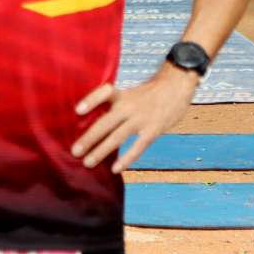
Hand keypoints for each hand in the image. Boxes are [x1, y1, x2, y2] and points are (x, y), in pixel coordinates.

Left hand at [71, 66, 199, 173]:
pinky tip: (116, 168)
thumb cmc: (153, 92)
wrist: (178, 85)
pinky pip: (137, 146)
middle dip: (89, 138)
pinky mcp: (153, 129)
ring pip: (117, 137)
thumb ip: (118, 105)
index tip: (77, 110)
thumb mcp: (133, 93)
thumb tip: (97, 124)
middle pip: (105, 123)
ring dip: (101, 150)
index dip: (90, 101)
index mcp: (123, 95)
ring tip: (88, 162)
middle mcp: (129, 106)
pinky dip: (126, 158)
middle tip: (75, 151)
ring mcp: (141, 119)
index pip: (103, 93)